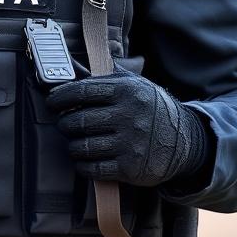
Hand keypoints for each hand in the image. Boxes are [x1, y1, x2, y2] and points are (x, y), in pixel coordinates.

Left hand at [44, 67, 211, 189]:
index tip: (52, 102)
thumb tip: (71, 67)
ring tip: (75, 142)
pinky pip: (93, 169)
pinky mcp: (130, 168)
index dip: (61, 97)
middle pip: (79, 121)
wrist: (185, 140)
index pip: (82, 91)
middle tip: (65, 124)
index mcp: (127, 91)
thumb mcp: (135, 84)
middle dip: (65, 124)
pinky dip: (82, 165)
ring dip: (73, 146)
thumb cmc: (151, 109)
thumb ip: (106, 76)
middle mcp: (129, 116)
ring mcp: (130, 144)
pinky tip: (83, 160)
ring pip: (82, 146)